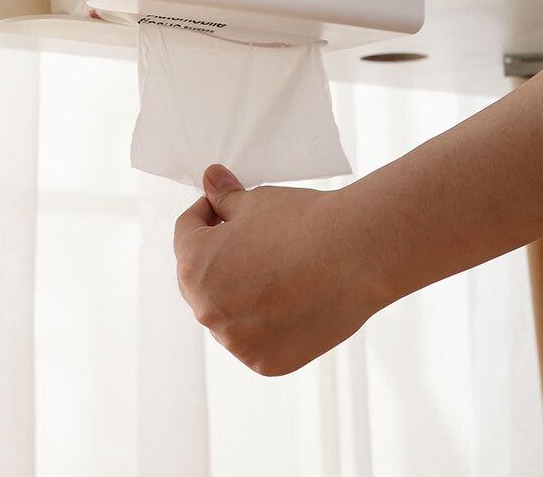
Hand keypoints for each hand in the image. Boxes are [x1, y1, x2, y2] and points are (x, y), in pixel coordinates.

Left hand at [174, 164, 390, 375]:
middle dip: (216, 256)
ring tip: (273, 270)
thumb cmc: (302, 224)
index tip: (222, 209)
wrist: (357, 255)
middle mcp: (206, 310)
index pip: (186, 235)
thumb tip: (211, 180)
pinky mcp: (265, 362)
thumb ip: (224, 198)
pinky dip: (263, 323)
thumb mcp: (254, 201)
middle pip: (199, 278)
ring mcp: (236, 341)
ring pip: (226, 312)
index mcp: (194, 266)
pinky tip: (289, 299)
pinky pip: (252, 339)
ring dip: (238, 293)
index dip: (205, 214)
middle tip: (245, 238)